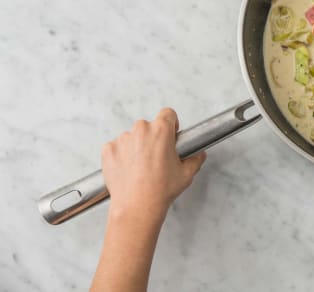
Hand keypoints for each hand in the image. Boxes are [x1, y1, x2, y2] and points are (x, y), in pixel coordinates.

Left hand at [101, 108, 206, 223]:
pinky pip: (116, 146)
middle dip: (153, 137)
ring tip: (141, 166)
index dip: (171, 124)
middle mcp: (140, 130)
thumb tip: (198, 154)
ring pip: (132, 136)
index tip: (170, 134)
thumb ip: (195, 159)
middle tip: (157, 156)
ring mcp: (122, 140)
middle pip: (148, 125)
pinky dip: (121, 155)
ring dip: (136, 146)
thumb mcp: (187, 173)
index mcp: (161, 131)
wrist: (137, 207)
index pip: (167, 113)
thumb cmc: (160, 190)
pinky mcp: (108, 150)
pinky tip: (129, 169)